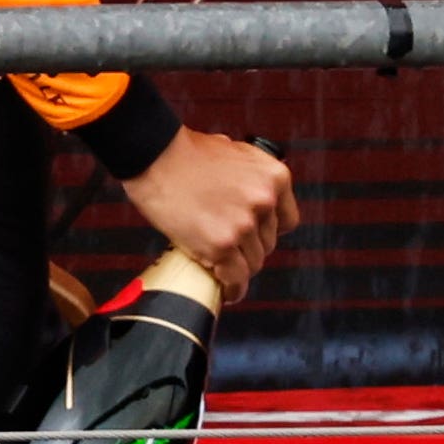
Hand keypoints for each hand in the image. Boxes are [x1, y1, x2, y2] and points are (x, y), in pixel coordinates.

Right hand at [119, 128, 297, 301]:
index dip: (268, 231)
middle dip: (249, 249)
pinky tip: (226, 290)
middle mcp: (265, 201)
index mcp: (275, 178)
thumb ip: (250, 177)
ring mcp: (244, 225)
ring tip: (221, 267)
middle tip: (228, 249)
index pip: (287, 221)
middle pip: (268, 244)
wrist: (156, 155)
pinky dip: (231, 288)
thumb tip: (250, 195)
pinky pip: (235, 278)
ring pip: (252, 264)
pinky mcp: (220, 245)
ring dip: (237, 268)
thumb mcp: (236, 153)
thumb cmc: (187, 153)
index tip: (254, 236)